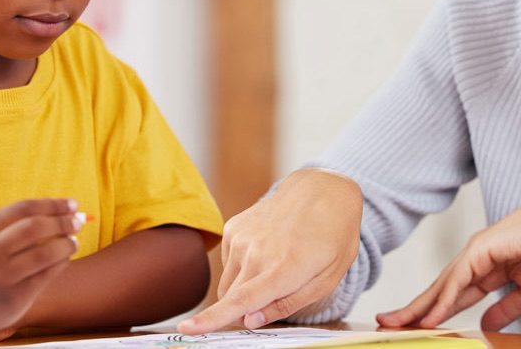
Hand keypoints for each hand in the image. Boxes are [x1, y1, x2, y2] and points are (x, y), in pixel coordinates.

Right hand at [0, 198, 83, 340]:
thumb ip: (28, 220)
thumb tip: (68, 208)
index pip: (24, 208)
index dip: (53, 204)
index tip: (73, 205)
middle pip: (34, 228)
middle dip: (62, 222)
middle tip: (78, 223)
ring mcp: (1, 275)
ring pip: (45, 253)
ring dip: (66, 244)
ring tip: (73, 243)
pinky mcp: (15, 295)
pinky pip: (48, 273)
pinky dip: (62, 262)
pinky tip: (64, 259)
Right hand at [178, 168, 362, 333]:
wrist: (323, 190)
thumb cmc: (333, 238)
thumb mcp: (326, 280)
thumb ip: (286, 304)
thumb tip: (249, 321)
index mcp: (284, 268)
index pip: (240, 301)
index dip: (211, 320)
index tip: (187, 330)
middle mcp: (257, 252)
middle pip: (230, 299)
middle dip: (243, 311)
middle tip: (272, 300)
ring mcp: (241, 237)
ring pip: (227, 284)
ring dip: (244, 288)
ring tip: (277, 267)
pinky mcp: (233, 227)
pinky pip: (228, 264)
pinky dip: (243, 268)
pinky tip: (268, 251)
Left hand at [376, 195, 520, 330]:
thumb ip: (505, 309)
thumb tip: (486, 325)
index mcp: (486, 269)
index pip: (453, 295)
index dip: (434, 312)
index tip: (415, 327)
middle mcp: (475, 260)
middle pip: (440, 290)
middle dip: (415, 309)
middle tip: (388, 323)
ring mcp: (475, 253)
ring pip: (443, 285)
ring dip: (420, 306)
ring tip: (399, 324)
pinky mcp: (481, 250)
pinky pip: (459, 280)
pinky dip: (444, 300)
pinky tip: (430, 316)